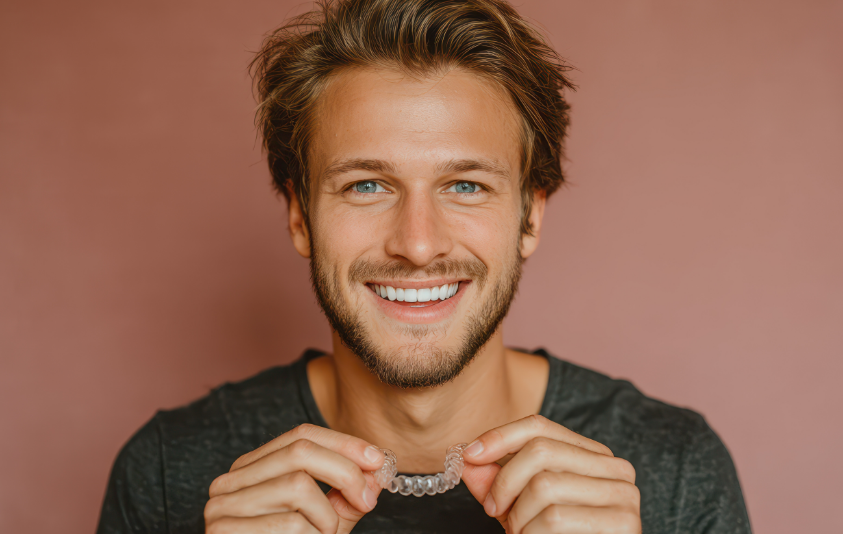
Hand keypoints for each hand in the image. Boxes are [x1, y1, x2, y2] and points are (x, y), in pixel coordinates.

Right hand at [204, 424, 384, 533]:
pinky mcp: (225, 532)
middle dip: (345, 472)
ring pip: (298, 485)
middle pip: (300, 451)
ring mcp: (222, 506)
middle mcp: (230, 481)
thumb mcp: (323, 521)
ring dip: (327, 517)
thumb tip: (378, 469)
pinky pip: (291, 524)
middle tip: (367, 500)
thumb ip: (346, 495)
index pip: (301, 435)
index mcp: (252, 469)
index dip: (344, 443)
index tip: (378, 459)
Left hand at [461, 415, 640, 532]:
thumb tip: (466, 459)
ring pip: (544, 485)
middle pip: (540, 450)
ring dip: (518, 516)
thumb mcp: (519, 507)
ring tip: (521, 532)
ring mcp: (623, 493)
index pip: (539, 426)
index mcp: (591, 454)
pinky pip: (555, 517)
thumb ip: (494, 482)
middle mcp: (614, 467)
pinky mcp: (623, 522)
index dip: (499, 436)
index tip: (468, 455)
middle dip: (505, 482)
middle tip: (493, 509)